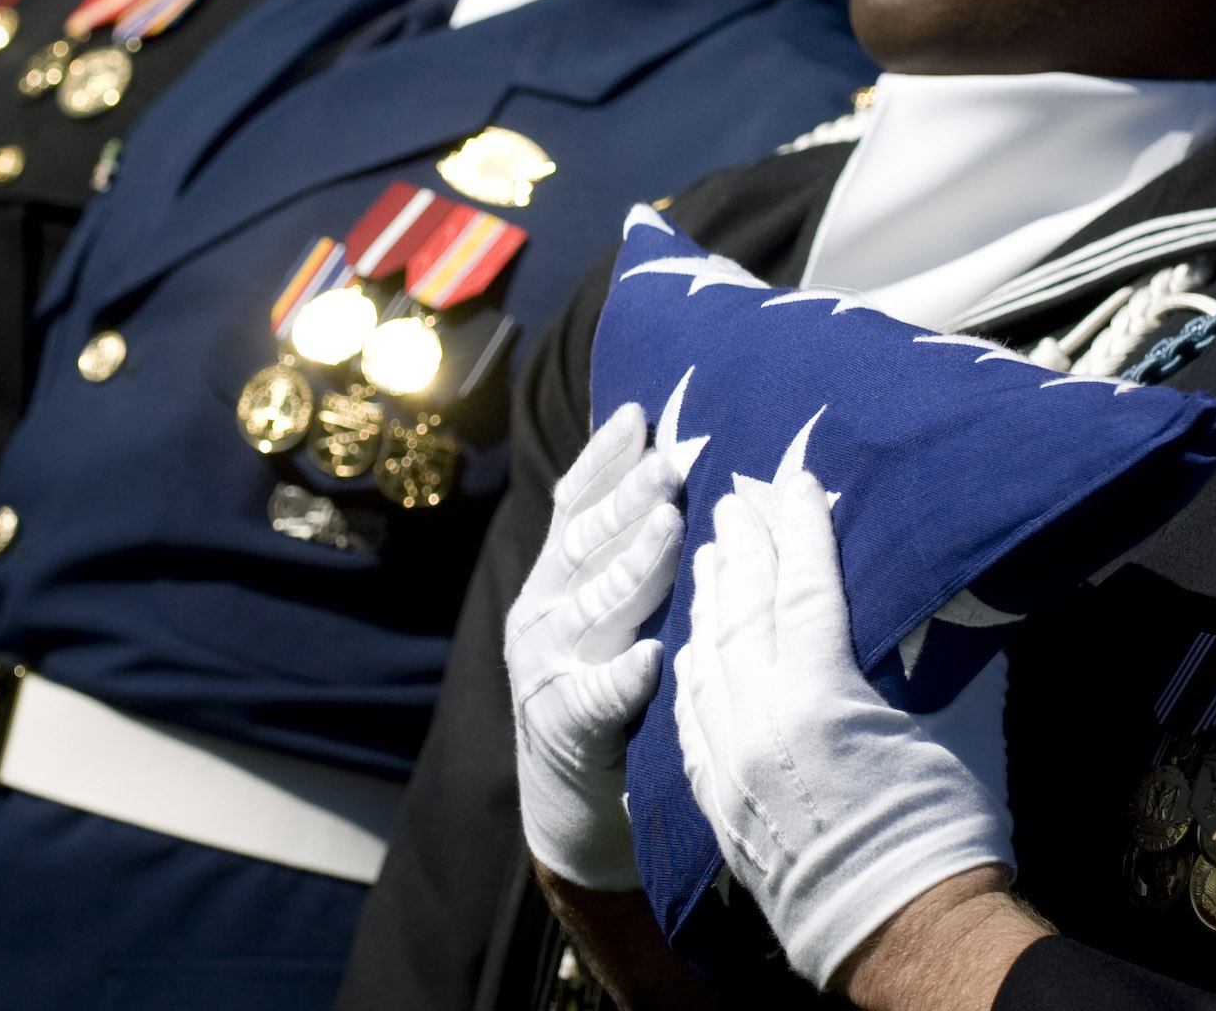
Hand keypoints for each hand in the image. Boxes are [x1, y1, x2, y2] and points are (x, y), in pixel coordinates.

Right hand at [506, 401, 683, 890]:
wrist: (571, 800)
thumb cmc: (610, 685)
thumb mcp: (608, 607)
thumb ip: (625, 547)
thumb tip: (672, 459)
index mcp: (557, 576)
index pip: (577, 504)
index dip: (606, 459)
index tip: (640, 415)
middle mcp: (544, 611)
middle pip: (587, 545)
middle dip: (628, 501)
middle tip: (671, 466)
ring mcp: (547, 668)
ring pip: (594, 609)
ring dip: (633, 568)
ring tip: (671, 532)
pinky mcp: (564, 726)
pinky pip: (597, 697)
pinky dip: (624, 677)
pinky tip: (652, 658)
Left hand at [673, 470, 1013, 988]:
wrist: (902, 934)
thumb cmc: (945, 827)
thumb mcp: (953, 722)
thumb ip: (937, 651)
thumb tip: (950, 592)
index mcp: (822, 694)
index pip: (804, 587)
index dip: (802, 529)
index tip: (797, 482)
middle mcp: (762, 720)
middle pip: (745, 610)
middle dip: (745, 547)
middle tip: (738, 496)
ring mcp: (729, 762)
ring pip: (706, 658)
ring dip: (710, 598)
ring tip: (713, 551)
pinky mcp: (716, 798)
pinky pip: (689, 715)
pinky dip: (691, 668)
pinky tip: (692, 643)